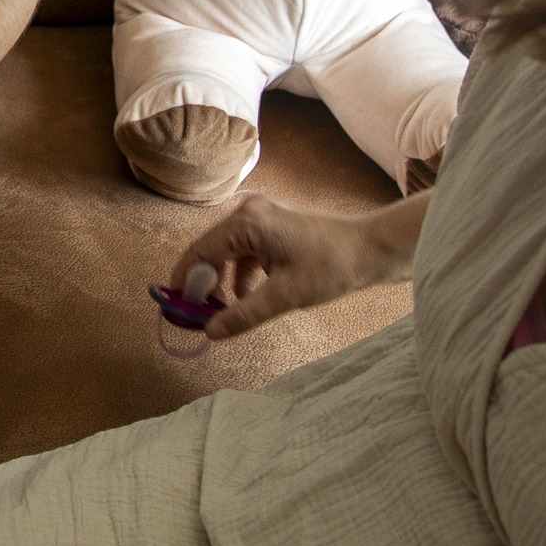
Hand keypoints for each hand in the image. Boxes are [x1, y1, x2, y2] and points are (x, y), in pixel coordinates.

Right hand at [169, 192, 419, 339]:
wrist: (371, 249)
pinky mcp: (272, 229)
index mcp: (246, 222)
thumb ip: (244, 314)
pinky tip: (246, 300)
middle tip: (195, 316)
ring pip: (226, 254)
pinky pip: (244, 254)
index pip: (200, 252)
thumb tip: (210, 333)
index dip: (184, 281)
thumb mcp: (285, 296)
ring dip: (221, 283)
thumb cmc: (331, 267)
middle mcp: (248, 213)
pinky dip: (240, 277)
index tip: (174, 309)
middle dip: (201, 284)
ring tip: (219, 313)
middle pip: (210, 251)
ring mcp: (260, 219)